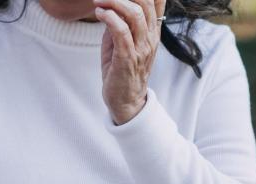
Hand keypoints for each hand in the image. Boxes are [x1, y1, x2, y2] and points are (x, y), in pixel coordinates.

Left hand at [94, 0, 165, 124]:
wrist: (126, 102)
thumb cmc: (121, 70)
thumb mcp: (122, 43)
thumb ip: (119, 24)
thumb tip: (110, 6)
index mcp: (153, 32)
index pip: (157, 2)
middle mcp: (151, 38)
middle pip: (145, 2)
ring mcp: (141, 48)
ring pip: (134, 14)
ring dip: (114, 2)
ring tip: (98, 1)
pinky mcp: (128, 58)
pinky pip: (121, 31)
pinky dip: (109, 18)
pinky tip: (100, 13)